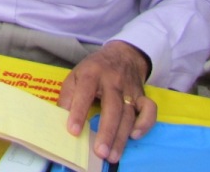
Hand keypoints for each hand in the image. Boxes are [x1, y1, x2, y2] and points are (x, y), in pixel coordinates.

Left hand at [58, 40, 156, 164]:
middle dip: (106, 131)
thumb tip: (60, 117)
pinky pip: (149, 110)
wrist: (122, 54)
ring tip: (113, 155)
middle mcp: (113, 81)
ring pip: (128, 114)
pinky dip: (145, 123)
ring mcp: (129, 89)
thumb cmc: (94, 69)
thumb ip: (68, 95)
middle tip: (100, 152)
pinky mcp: (142, 96)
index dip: (79, 112)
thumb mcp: (76, 75)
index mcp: (92, 73)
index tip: (73, 131)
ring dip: (121, 137)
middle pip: (112, 107)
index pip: (85, 93)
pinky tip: (135, 136)